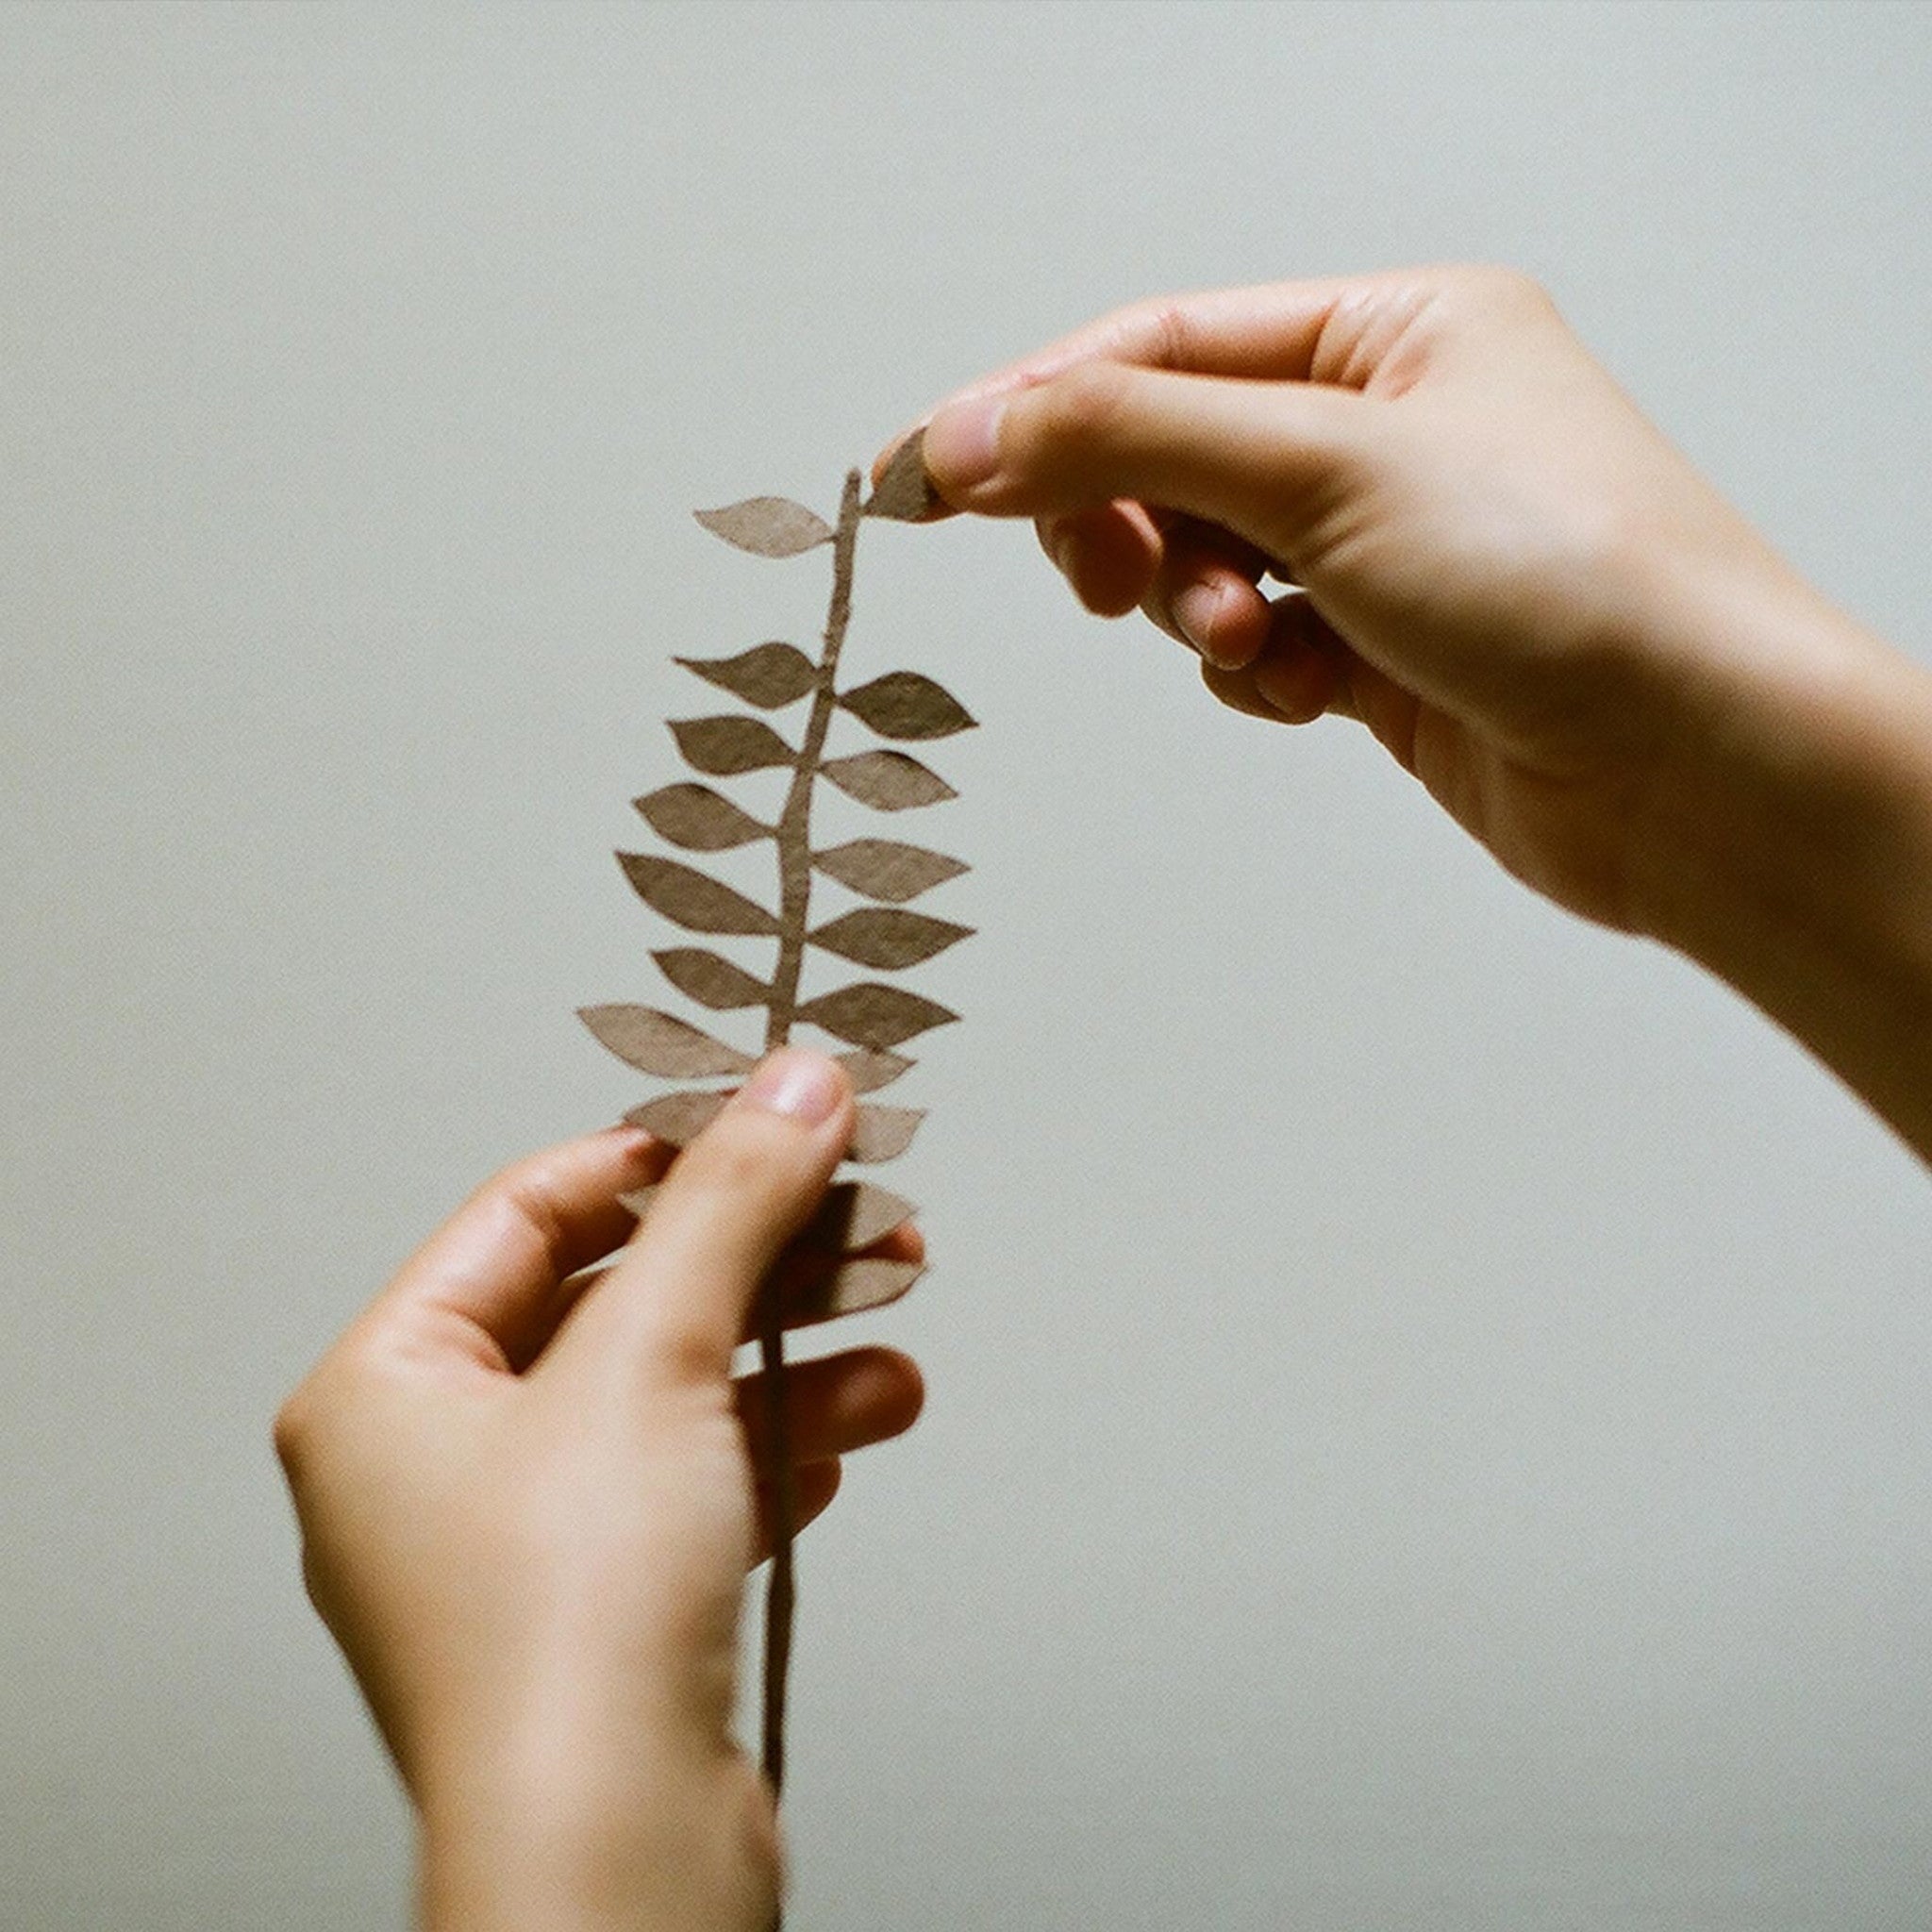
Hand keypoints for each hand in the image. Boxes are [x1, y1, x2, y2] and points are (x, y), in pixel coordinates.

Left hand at [274, 1051, 923, 1930]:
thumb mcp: (654, 1359)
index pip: (528, 1213)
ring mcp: (524, 1546)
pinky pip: (701, 1484)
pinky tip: (863, 1420)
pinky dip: (783, 1444)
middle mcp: (439, 1465)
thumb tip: (792, 1085)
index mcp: (387, 1389)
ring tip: (895, 1322)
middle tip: (858, 1211)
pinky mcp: (607, 1613)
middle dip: (754, 1257)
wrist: (615, 1861)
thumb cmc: (566, 1635)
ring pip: (675, 1394)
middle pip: (619, 1301)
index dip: (653, 1157)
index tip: (759, 1122)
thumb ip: (729, 1205)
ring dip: (792, 1351)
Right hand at [891, 269, 1931, 1159]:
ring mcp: (1386, 546)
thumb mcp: (1325, 470)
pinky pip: (1253, 647)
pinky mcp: (1383, 650)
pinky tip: (1310, 689)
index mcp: (1398, 331)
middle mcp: (1391, 428)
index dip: (1037, 408)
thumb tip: (969, 433)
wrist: (1694, 769)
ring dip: (1197, 610)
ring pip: (1203, 561)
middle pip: (1171, 454)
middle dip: (1130, 522)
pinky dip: (1254, 673)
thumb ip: (1128, 441)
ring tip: (1253, 639)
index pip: (1162, 346)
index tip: (926, 473)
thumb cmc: (1580, 587)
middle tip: (1106, 574)